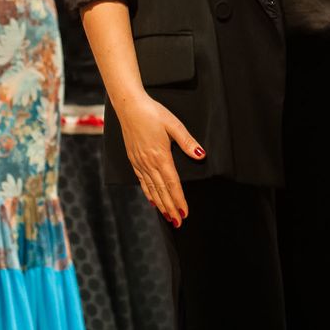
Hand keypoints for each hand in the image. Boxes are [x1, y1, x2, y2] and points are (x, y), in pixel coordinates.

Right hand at [113, 91, 204, 224]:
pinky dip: (148, 193)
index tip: (185, 212)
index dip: (179, 199)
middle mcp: (149, 162)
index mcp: (160, 155)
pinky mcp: (134, 159)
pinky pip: (142, 181)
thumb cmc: (152, 112)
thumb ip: (187, 141)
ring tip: (168, 217)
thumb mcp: (174, 124)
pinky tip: (152, 200)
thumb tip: (200, 154)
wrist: (129, 106)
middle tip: (178, 222)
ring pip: (151, 189)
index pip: (172, 183)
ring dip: (160, 204)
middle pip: (162, 191)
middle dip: (171, 208)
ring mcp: (139, 162)